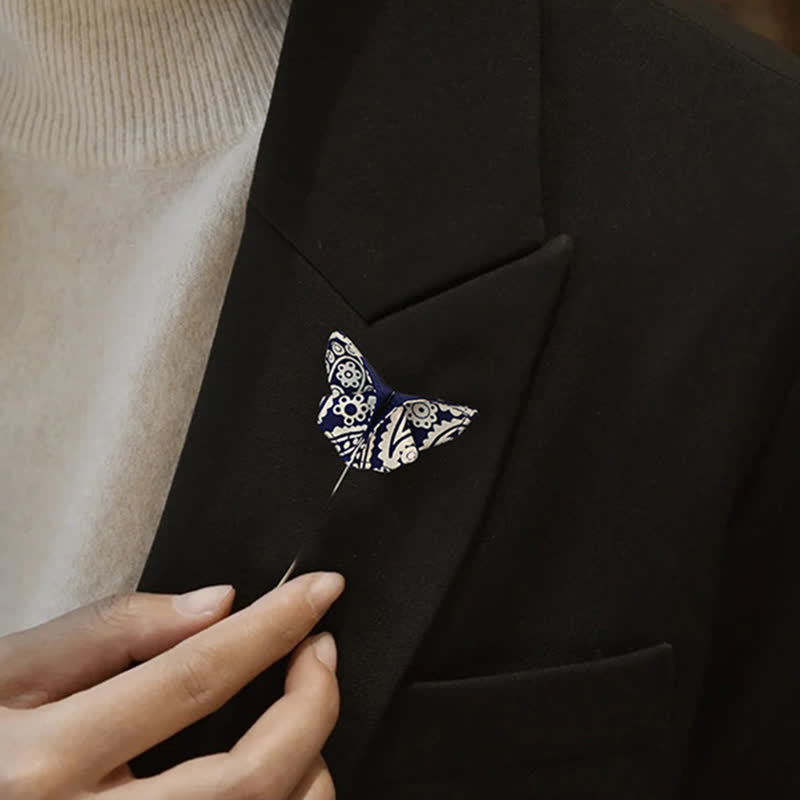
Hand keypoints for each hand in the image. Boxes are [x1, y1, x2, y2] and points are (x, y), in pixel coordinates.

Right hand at [0, 571, 344, 798]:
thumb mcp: (8, 673)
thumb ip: (111, 630)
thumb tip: (218, 604)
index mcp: (46, 765)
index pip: (195, 678)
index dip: (273, 626)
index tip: (320, 591)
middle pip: (247, 778)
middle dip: (312, 706)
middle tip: (322, 651)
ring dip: (309, 765)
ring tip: (306, 711)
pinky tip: (281, 770)